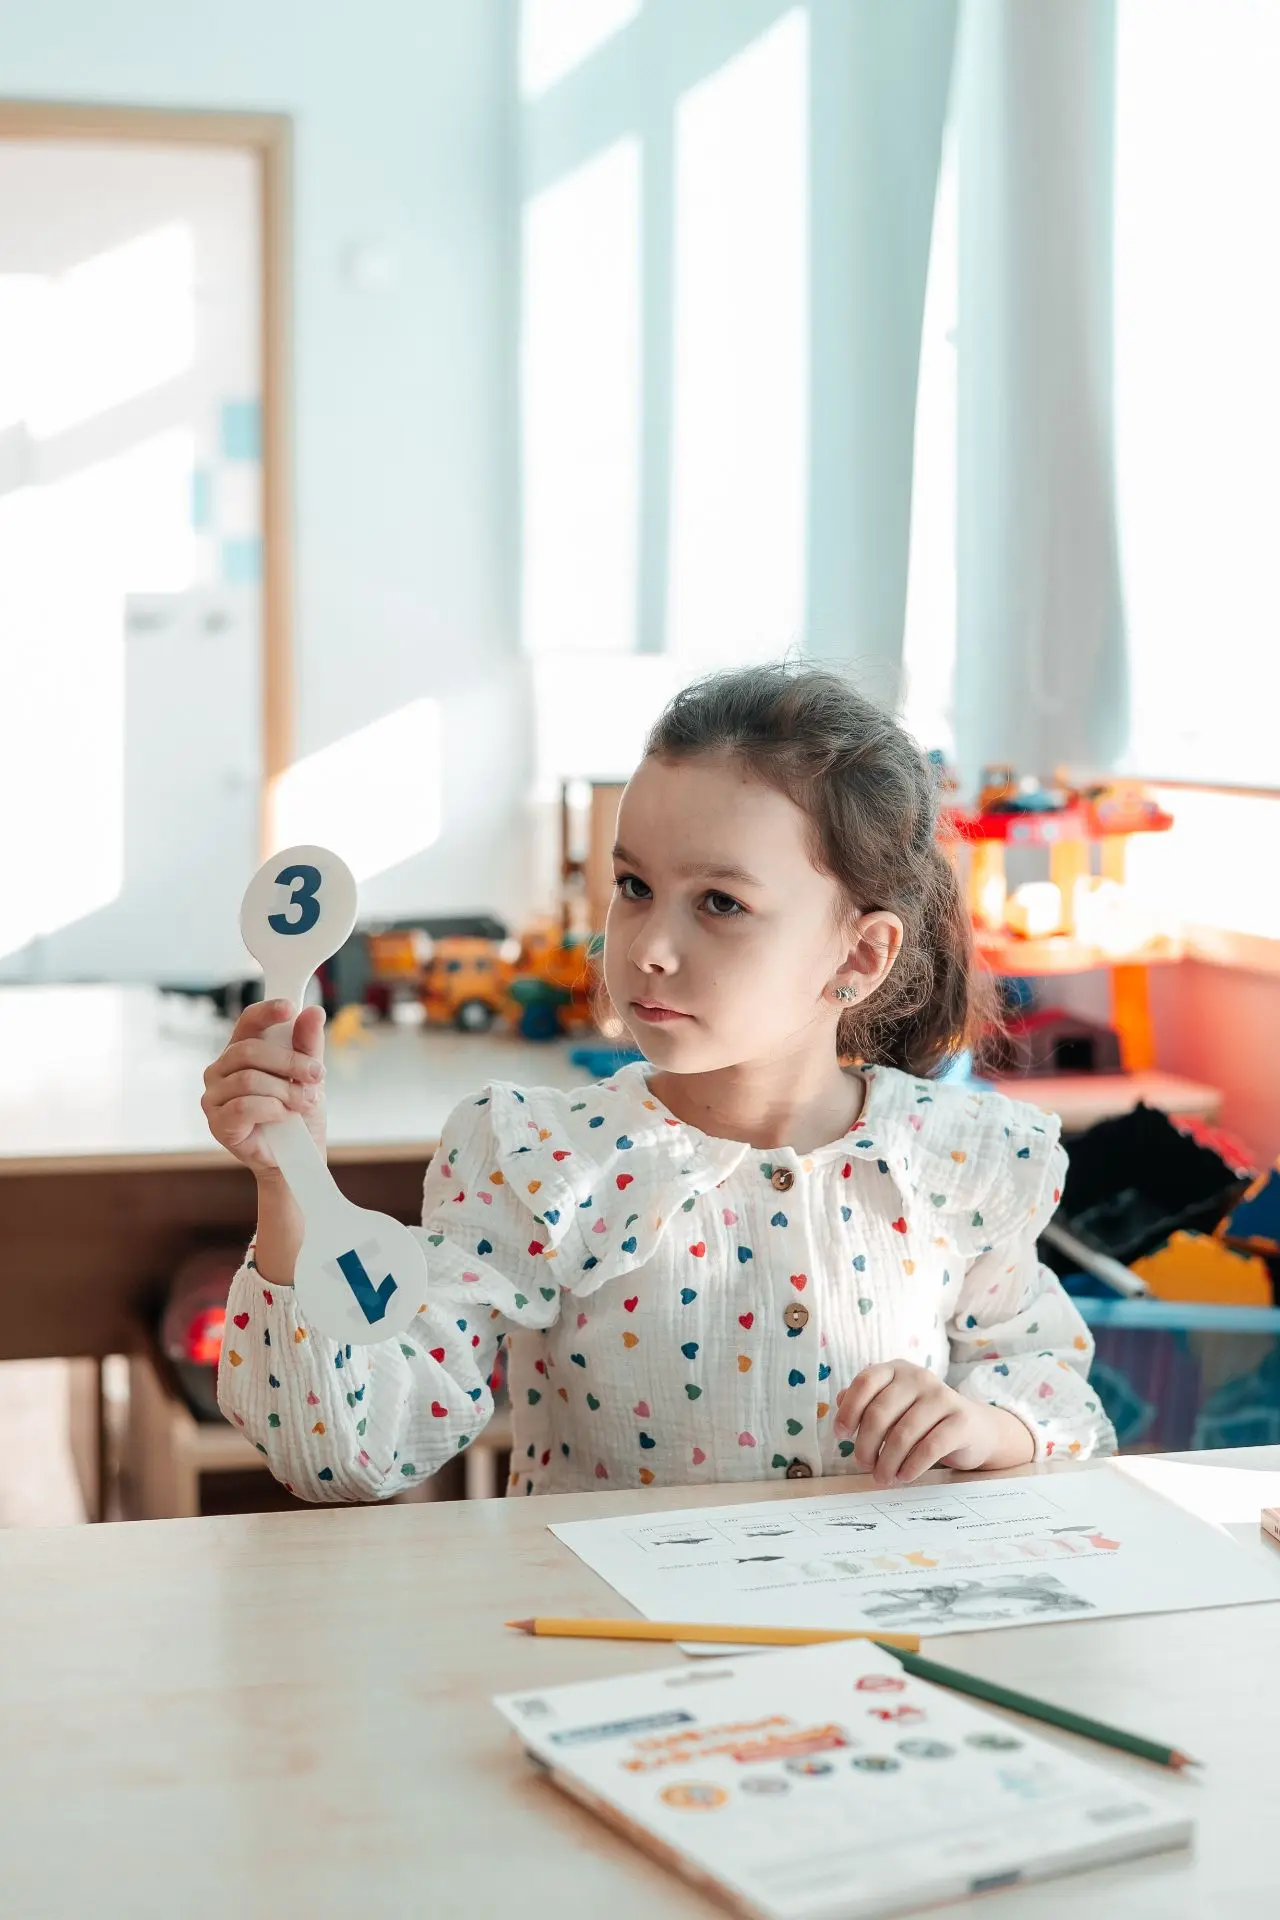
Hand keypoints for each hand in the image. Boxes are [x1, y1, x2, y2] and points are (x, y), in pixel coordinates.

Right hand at [201, 997, 326, 1176]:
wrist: (298, 1159)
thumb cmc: (299, 1115)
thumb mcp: (309, 1077)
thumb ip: (308, 1046)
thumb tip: (313, 1012)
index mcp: (241, 1053)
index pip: (247, 1022)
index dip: (266, 1012)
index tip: (290, 1008)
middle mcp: (220, 1071)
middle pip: (250, 1051)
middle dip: (290, 1062)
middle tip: (316, 1076)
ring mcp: (214, 1097)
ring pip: (249, 1079)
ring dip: (285, 1091)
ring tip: (303, 1103)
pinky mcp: (217, 1123)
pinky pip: (244, 1105)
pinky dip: (272, 1110)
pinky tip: (283, 1117)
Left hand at [833, 1360, 1032, 1486]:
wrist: (975, 1428)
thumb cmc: (923, 1419)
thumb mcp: (894, 1405)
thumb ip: (866, 1402)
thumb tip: (839, 1403)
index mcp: (897, 1370)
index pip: (865, 1382)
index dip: (849, 1410)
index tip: (841, 1435)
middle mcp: (919, 1377)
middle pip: (880, 1413)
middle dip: (866, 1445)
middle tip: (864, 1465)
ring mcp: (942, 1396)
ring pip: (903, 1434)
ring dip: (887, 1462)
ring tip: (883, 1477)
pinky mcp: (961, 1420)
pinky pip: (929, 1447)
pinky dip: (912, 1466)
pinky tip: (904, 1476)